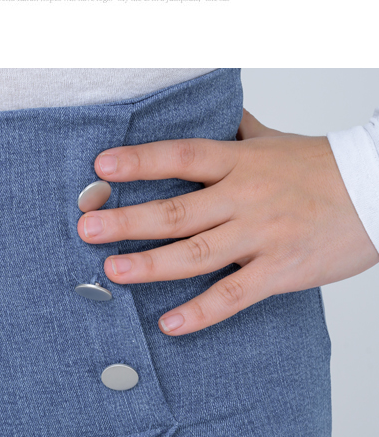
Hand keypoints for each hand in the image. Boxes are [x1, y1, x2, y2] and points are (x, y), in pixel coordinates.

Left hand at [77, 111, 377, 337]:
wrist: (377, 192)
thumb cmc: (326, 168)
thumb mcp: (278, 141)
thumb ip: (241, 132)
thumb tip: (217, 114)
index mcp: (242, 161)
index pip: (181, 156)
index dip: (140, 161)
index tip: (102, 167)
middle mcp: (245, 197)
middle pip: (176, 208)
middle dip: (127, 218)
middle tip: (87, 226)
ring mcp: (261, 236)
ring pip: (196, 253)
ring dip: (150, 264)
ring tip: (112, 270)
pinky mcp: (279, 271)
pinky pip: (233, 295)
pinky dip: (200, 312)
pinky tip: (170, 323)